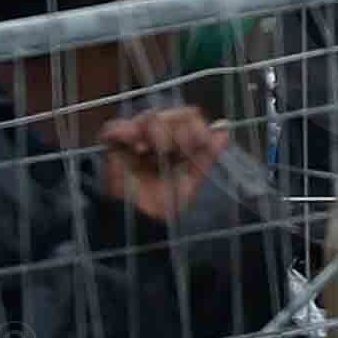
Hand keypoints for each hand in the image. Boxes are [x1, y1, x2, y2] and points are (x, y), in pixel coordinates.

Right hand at [92, 103, 228, 224]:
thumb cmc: (166, 204)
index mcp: (176, 139)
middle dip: (178, 131)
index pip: (188, 116)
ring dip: (159, 132)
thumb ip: (207, 153)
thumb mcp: (192, 178)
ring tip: (157, 151)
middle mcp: (156, 135)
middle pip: (171, 114)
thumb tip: (225, 127)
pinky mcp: (113, 146)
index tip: (200, 143)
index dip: (196, 127)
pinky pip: (115, 127)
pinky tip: (138, 148)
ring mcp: (134, 138)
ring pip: (150, 117)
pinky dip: (127, 131)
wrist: (141, 223)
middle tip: (175, 152)